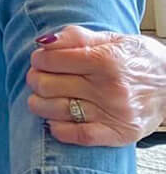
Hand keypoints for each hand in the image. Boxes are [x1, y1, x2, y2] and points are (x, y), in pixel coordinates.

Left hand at [27, 25, 165, 145]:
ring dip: (39, 103)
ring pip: (55, 111)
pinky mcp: (119, 134)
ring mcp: (114, 114)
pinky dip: (58, 129)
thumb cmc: (138, 58)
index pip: (51, 60)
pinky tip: (56, 119)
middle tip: (39, 76)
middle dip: (35, 79)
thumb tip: (43, 42)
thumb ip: (76, 37)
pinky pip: (77, 136)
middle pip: (47, 85)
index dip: (39, 59)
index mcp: (106, 60)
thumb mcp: (112, 38)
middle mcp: (110, 89)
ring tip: (44, 96)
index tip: (41, 59)